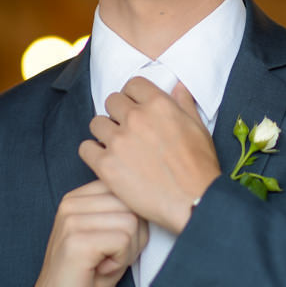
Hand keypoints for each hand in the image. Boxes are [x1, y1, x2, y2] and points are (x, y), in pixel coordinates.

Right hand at [24, 180, 147, 286]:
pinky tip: (101, 269)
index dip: (133, 221)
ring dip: (127, 251)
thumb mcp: (107, 235)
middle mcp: (72, 203)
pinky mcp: (76, 241)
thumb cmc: (86, 277)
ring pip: (131, 223)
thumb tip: (149, 202)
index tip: (114, 243)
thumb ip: (122, 213)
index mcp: (78, 197)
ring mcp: (72, 220)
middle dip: (134, 237)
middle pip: (132, 206)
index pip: (126, 190)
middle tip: (112, 257)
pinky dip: (120, 261)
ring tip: (105, 263)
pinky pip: (123, 240)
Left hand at [79, 76, 220, 233]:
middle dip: (118, 112)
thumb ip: (184, 103)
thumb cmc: (199, 167)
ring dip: (104, 132)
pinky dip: (92, 153)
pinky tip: (105, 160)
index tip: (135, 108)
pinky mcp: (106, 165)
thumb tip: (178, 86)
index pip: (132, 84)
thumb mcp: (198, 128)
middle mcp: (135, 118)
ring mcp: (118, 141)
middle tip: (126, 129)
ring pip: (96, 122)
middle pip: (111, 100)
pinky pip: (85, 148)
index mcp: (158, 104)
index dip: (133, 96)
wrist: (193, 201)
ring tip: (116, 146)